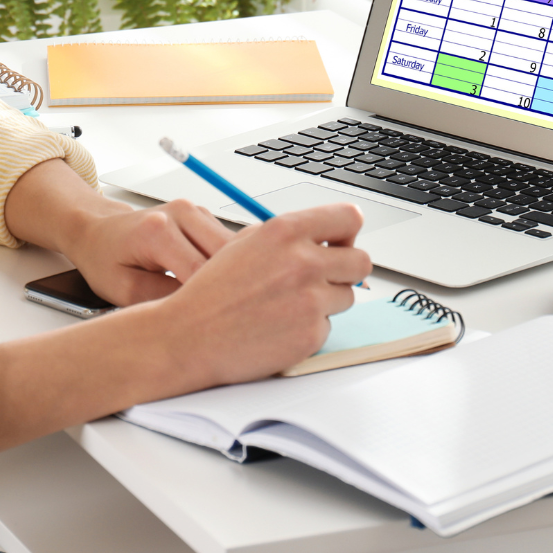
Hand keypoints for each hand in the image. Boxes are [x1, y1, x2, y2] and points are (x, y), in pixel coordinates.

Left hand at [61, 198, 234, 304]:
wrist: (99, 233)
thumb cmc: (105, 260)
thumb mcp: (124, 290)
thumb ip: (162, 297)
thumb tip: (198, 307)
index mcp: (158, 231)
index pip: (202, 270)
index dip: (210, 299)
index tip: (212, 322)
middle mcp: (180, 214)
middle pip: (226, 255)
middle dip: (226, 286)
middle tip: (219, 316)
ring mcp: (194, 211)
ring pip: (233, 249)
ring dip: (228, 274)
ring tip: (213, 300)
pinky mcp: (202, 215)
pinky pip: (227, 244)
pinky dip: (225, 265)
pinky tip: (210, 282)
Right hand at [152, 203, 370, 387]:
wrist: (191, 335)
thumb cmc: (213, 291)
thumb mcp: (246, 244)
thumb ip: (289, 236)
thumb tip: (328, 236)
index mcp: (286, 231)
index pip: (349, 217)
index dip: (348, 231)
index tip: (341, 241)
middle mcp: (302, 262)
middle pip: (362, 261)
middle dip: (347, 270)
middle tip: (324, 278)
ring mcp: (309, 300)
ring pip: (346, 296)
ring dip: (325, 301)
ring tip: (287, 305)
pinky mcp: (311, 333)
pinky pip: (328, 326)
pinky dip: (309, 328)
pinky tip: (279, 327)